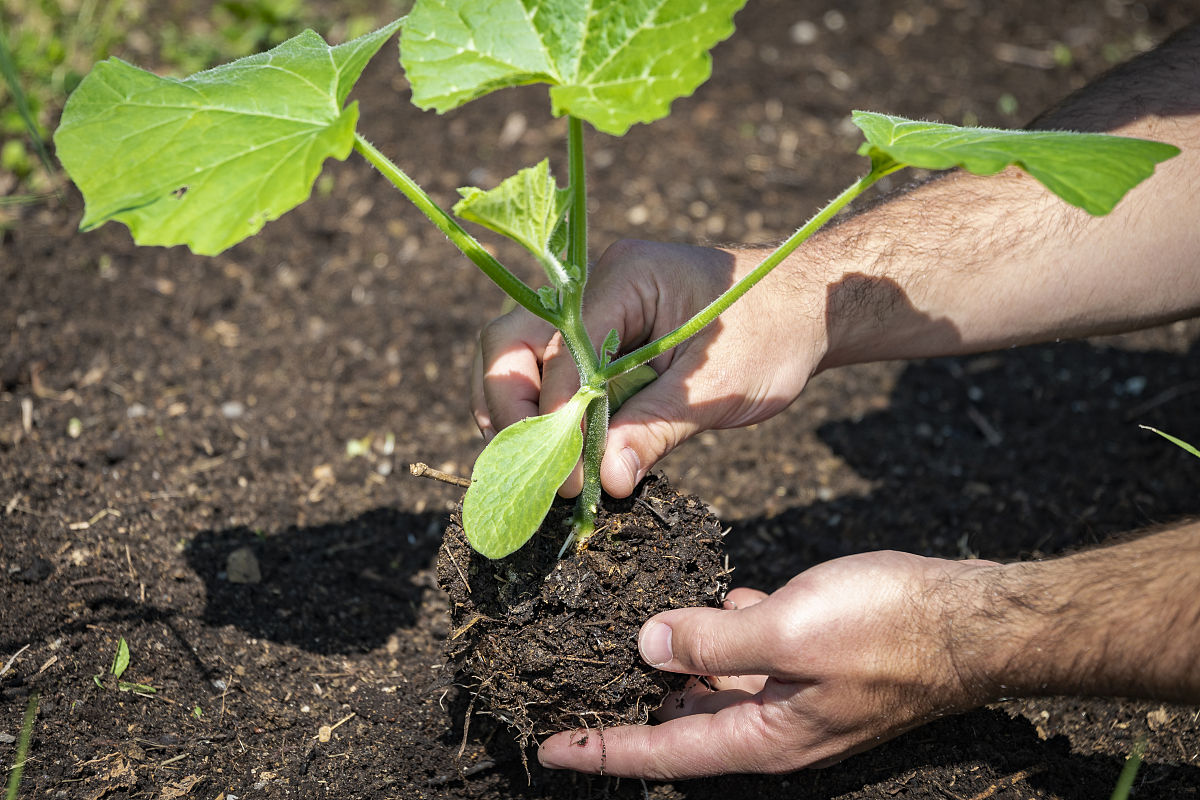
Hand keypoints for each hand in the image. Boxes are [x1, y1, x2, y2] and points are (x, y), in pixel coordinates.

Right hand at [471, 239, 827, 497]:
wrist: (808, 307)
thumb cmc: (773, 334)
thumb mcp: (718, 388)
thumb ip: (656, 428)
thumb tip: (607, 480)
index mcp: (624, 278)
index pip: (560, 351)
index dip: (556, 418)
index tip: (570, 477)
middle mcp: (595, 286)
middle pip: (511, 340)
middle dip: (509, 408)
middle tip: (529, 467)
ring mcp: (593, 308)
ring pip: (518, 355)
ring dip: (517, 412)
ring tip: (536, 466)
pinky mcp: (600, 335)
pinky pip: (550, 371)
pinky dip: (544, 411)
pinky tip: (556, 452)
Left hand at [537, 551, 1001, 778]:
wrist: (973, 618)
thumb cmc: (890, 628)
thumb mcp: (791, 631)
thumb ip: (715, 638)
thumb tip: (647, 644)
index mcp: (765, 735)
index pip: (665, 751)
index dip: (603, 749)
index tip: (549, 746)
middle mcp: (776, 724)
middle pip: (684, 722)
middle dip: (628, 706)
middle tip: (571, 684)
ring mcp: (798, 693)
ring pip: (716, 683)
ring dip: (673, 660)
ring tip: (622, 636)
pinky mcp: (815, 660)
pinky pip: (752, 651)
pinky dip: (722, 629)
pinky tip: (707, 596)